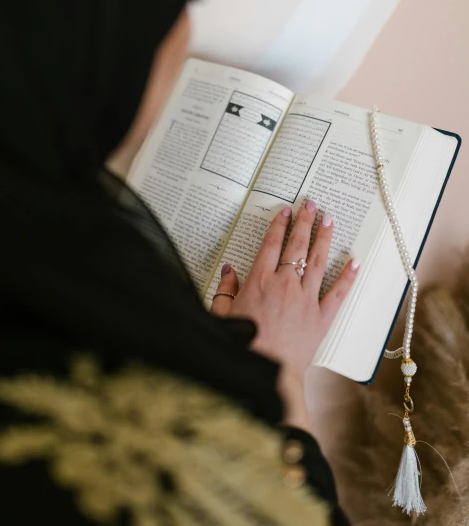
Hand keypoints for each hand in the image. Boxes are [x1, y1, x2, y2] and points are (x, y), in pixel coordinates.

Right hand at [210, 201, 359, 426]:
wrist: (265, 372)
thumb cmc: (242, 345)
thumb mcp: (223, 314)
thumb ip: (225, 290)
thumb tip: (228, 270)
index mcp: (259, 282)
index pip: (271, 244)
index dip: (279, 225)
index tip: (285, 211)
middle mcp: (284, 285)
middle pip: (296, 246)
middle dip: (304, 222)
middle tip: (312, 205)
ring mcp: (305, 300)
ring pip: (317, 262)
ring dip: (324, 238)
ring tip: (330, 220)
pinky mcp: (321, 318)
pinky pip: (338, 293)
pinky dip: (347, 276)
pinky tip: (354, 261)